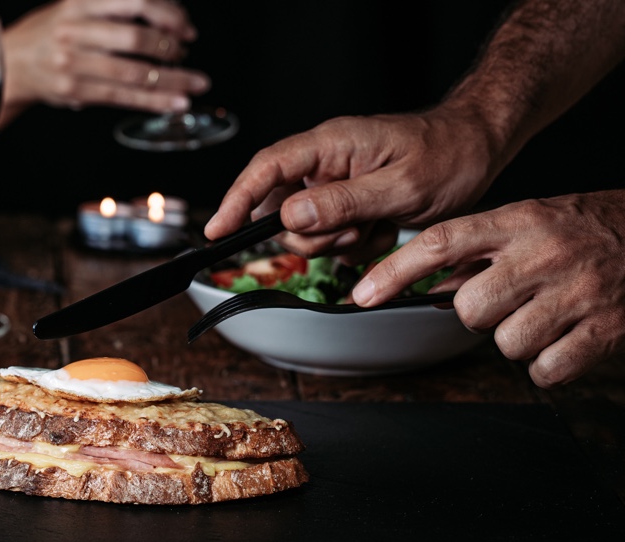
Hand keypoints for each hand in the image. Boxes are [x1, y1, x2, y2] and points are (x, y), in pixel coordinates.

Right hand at [3, 0, 209, 113]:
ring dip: (172, 79)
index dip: (167, 13)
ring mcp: (74, 63)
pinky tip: (177, 102)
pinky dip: (155, 101)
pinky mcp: (75, 90)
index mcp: (81, 3)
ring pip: (133, 73)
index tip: (185, 26)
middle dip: (170, 47)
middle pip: (135, 38)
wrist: (10, 62)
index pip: (134, 1)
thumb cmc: (51, 33)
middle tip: (186, 51)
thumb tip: (168, 15)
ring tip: (195, 83)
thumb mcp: (77, 6)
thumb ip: (114, 7)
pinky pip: (123, 97)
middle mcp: (76, 30)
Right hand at [203, 107, 503, 264]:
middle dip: (314, 235)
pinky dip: (354, 243)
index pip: (267, 169)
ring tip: (378, 226)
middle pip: (282, 209)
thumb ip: (342, 202)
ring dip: (339, 242)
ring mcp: (334, 181)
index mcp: (331, 144)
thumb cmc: (449, 154)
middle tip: (356, 231)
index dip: (236, 200)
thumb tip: (288, 216)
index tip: (217, 230)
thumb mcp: (401, 186)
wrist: (479, 146)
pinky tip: (383, 228)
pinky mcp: (346, 199)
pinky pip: (331, 234)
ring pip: (306, 229)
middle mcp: (325, 161)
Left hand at [352, 191, 624, 386]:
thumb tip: (426, 287)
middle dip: (479, 313)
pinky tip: (566, 337)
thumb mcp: (527, 222)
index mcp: (519, 221)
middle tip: (508, 299)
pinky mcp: (606, 329)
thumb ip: (477, 251)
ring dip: (518, 339)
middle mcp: (543, 254)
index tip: (363, 294)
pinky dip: (550, 364)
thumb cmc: (584, 229)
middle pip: (469, 307)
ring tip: (544, 314)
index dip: (396, 270)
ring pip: (507, 343)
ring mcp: (576, 292)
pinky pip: (546, 370)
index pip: (441, 242)